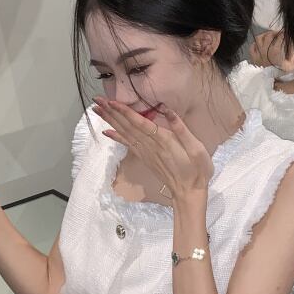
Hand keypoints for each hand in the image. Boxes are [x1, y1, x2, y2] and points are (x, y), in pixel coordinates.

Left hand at [91, 98, 213, 200]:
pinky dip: (116, 137)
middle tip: (97, 100)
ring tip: (97, 110)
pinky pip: (128, 144)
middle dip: (112, 112)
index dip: (125, 112)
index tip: (111, 102)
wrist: (188, 193)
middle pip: (128, 126)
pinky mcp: (145, 157)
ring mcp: (146, 152)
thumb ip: (181, 128)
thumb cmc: (196, 169)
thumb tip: (167, 109)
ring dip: (110, 121)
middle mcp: (150, 146)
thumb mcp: (196, 148)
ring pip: (125, 133)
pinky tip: (106, 131)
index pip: (140, 123)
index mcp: (163, 140)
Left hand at [249, 30, 293, 72]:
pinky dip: (256, 44)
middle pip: (268, 36)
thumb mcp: (293, 63)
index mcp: (275, 52)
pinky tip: (260, 44)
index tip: (285, 33)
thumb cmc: (285, 74)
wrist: (275, 83)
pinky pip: (252, 47)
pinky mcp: (254, 59)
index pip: (279, 37)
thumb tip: (290, 41)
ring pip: (258, 39)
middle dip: (274, 33)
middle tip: (278, 34)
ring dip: (264, 36)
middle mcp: (265, 51)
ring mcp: (258, 55)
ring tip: (269, 37)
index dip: (283, 33)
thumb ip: (292, 51)